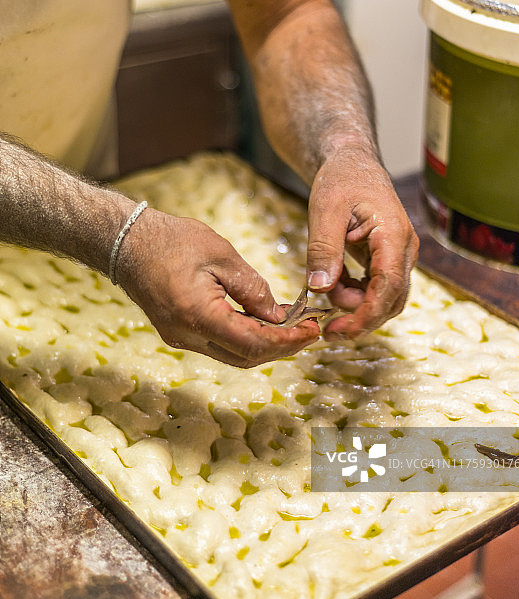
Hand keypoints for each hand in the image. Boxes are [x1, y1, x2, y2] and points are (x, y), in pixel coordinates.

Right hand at [116, 209, 319, 366]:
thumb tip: (277, 315)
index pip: (253, 343)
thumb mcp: (221, 255)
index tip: (311, 330)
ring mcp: (180, 338)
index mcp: (198, 316)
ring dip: (265, 345)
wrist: (127, 242)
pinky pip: (219, 345)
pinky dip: (245, 338)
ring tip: (292, 327)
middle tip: (308, 330)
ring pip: (233, 355)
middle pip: (245, 357)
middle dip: (281, 348)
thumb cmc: (172, 240)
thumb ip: (252, 288)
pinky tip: (263, 322)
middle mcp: (187, 336)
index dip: (287, 341)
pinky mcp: (178, 333)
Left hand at [306, 147, 418, 339]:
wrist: (352, 163)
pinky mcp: (387, 260)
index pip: (389, 287)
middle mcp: (404, 250)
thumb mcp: (325, 210)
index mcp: (394, 235)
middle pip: (392, 300)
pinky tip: (334, 289)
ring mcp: (398, 256)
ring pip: (386, 298)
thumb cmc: (341, 179)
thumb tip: (320, 287)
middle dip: (361, 319)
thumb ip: (324, 249)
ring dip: (357, 308)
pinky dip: (356, 296)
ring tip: (326, 297)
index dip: (367, 314)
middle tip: (328, 329)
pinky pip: (377, 289)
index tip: (341, 330)